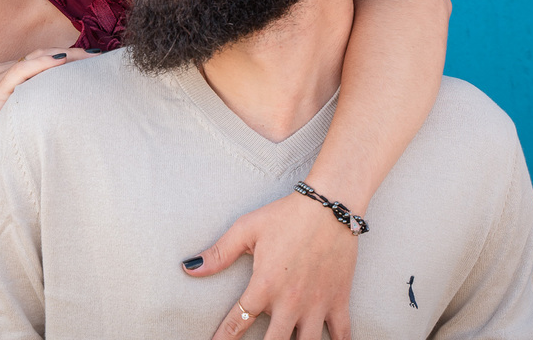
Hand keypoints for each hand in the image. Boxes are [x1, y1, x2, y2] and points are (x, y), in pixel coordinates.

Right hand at [0, 48, 96, 183]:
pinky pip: (21, 70)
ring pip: (36, 58)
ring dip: (64, 55)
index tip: (94, 61)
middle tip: (99, 56)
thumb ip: (36, 108)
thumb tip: (65, 113)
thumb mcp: (18, 118)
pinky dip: (42, 63)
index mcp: (9, 75)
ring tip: (88, 57)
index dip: (70, 57)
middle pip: (44, 54)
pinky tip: (60, 61)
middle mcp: (3, 71)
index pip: (44, 59)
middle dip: (73, 54)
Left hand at [185, 193, 356, 339]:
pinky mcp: (339, 301)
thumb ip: (219, 253)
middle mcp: (290, 301)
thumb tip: (190, 268)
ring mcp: (317, 305)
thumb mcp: (247, 229)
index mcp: (265, 285)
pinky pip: (343, 335)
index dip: (224, 338)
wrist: (329, 206)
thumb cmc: (286, 215)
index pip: (238, 321)